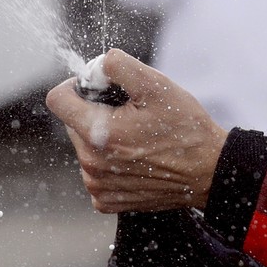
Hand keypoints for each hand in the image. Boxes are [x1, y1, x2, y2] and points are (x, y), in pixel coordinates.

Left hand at [45, 49, 228, 212]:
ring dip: (103, 136)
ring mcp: (97, 185)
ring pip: (84, 146)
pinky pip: (95, 171)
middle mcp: (91, 164)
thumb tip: (95, 66)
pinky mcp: (107, 200)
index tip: (101, 87)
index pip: (57, 99)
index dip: (77, 85)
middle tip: (130, 112)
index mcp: (99, 133)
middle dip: (94, 111)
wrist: (209, 172)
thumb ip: (119, 66)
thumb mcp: (157, 86)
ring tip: (138, 137)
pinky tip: (137, 158)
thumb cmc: (186, 129)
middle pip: (72, 122)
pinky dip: (110, 161)